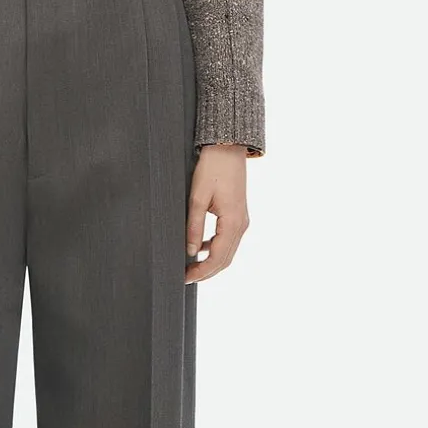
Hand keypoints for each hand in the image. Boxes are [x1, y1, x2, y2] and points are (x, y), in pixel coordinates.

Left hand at [185, 144, 249, 282]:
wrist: (228, 149)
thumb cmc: (213, 168)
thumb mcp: (198, 197)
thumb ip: (194, 226)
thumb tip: (190, 251)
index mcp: (233, 222)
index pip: (218, 257)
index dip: (201, 271)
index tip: (185, 278)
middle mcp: (241, 225)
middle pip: (226, 259)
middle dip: (206, 272)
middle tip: (186, 277)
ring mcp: (242, 221)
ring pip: (228, 251)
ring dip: (211, 262)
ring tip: (190, 266)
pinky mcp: (238, 216)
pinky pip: (228, 240)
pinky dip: (215, 249)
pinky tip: (200, 247)